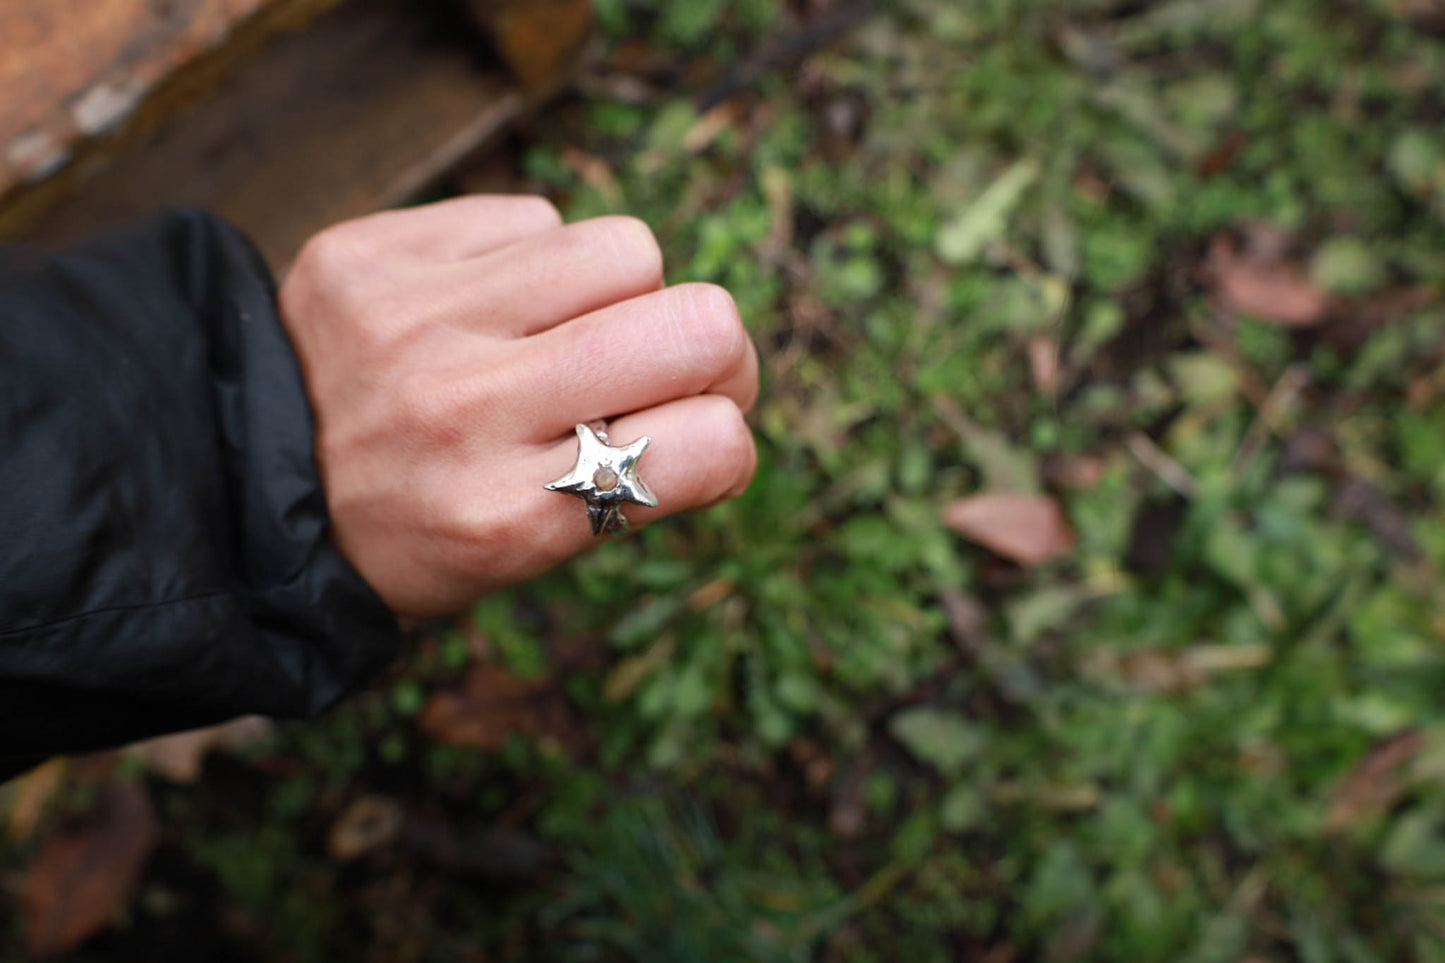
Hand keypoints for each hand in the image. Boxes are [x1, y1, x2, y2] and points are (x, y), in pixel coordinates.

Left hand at [278, 196, 758, 616]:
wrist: (237, 480)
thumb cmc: (406, 532)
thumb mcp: (515, 560)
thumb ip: (626, 487)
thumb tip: (721, 400)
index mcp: (509, 517)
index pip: (712, 445)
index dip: (728, 440)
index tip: (700, 442)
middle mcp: (468, 411)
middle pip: (699, 324)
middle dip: (715, 352)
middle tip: (677, 371)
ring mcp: (419, 318)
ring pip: (626, 249)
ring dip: (623, 295)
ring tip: (569, 333)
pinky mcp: (379, 250)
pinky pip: (534, 218)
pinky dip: (538, 264)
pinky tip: (492, 307)